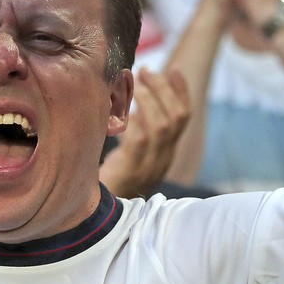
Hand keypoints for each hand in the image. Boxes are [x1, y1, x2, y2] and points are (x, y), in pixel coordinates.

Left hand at [100, 68, 191, 197]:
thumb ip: (136, 128)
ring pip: (160, 127)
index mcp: (166, 152)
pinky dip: (133, 120)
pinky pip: (138, 140)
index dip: (182, 91)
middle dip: (163, 89)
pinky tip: (122, 110)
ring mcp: (149, 165)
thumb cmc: (110, 175)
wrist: (98, 215)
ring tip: (133, 84)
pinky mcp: (131, 169)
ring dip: (148, 100)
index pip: (184, 117)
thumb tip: (132, 94)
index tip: (175, 68)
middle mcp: (163, 158)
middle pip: (175, 118)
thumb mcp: (129, 152)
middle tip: (146, 71)